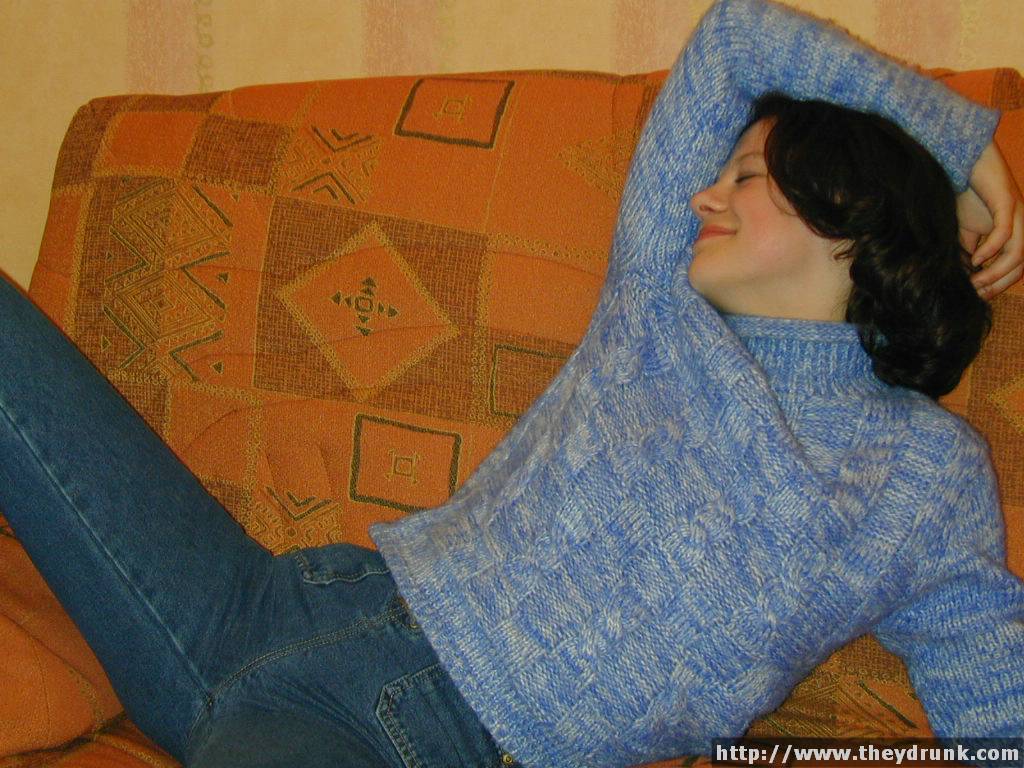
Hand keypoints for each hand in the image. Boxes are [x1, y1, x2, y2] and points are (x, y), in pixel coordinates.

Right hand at [957, 141, 1022, 300]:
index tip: (977, 297)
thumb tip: (964, 276)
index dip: (998, 285)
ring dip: (996, 272)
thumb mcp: (964, 230)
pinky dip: (991, 248)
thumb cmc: (966, 193)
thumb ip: (968, 250)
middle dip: (998, 284)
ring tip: (976, 281)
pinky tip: (976, 258)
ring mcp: (1017, 214)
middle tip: (976, 295)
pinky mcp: (1008, 201)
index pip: (1014, 267)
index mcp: (1014, 233)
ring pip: (1018, 253)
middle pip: (1020, 265)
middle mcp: (1022, 225)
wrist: (966, 160)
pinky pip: (1005, 232)